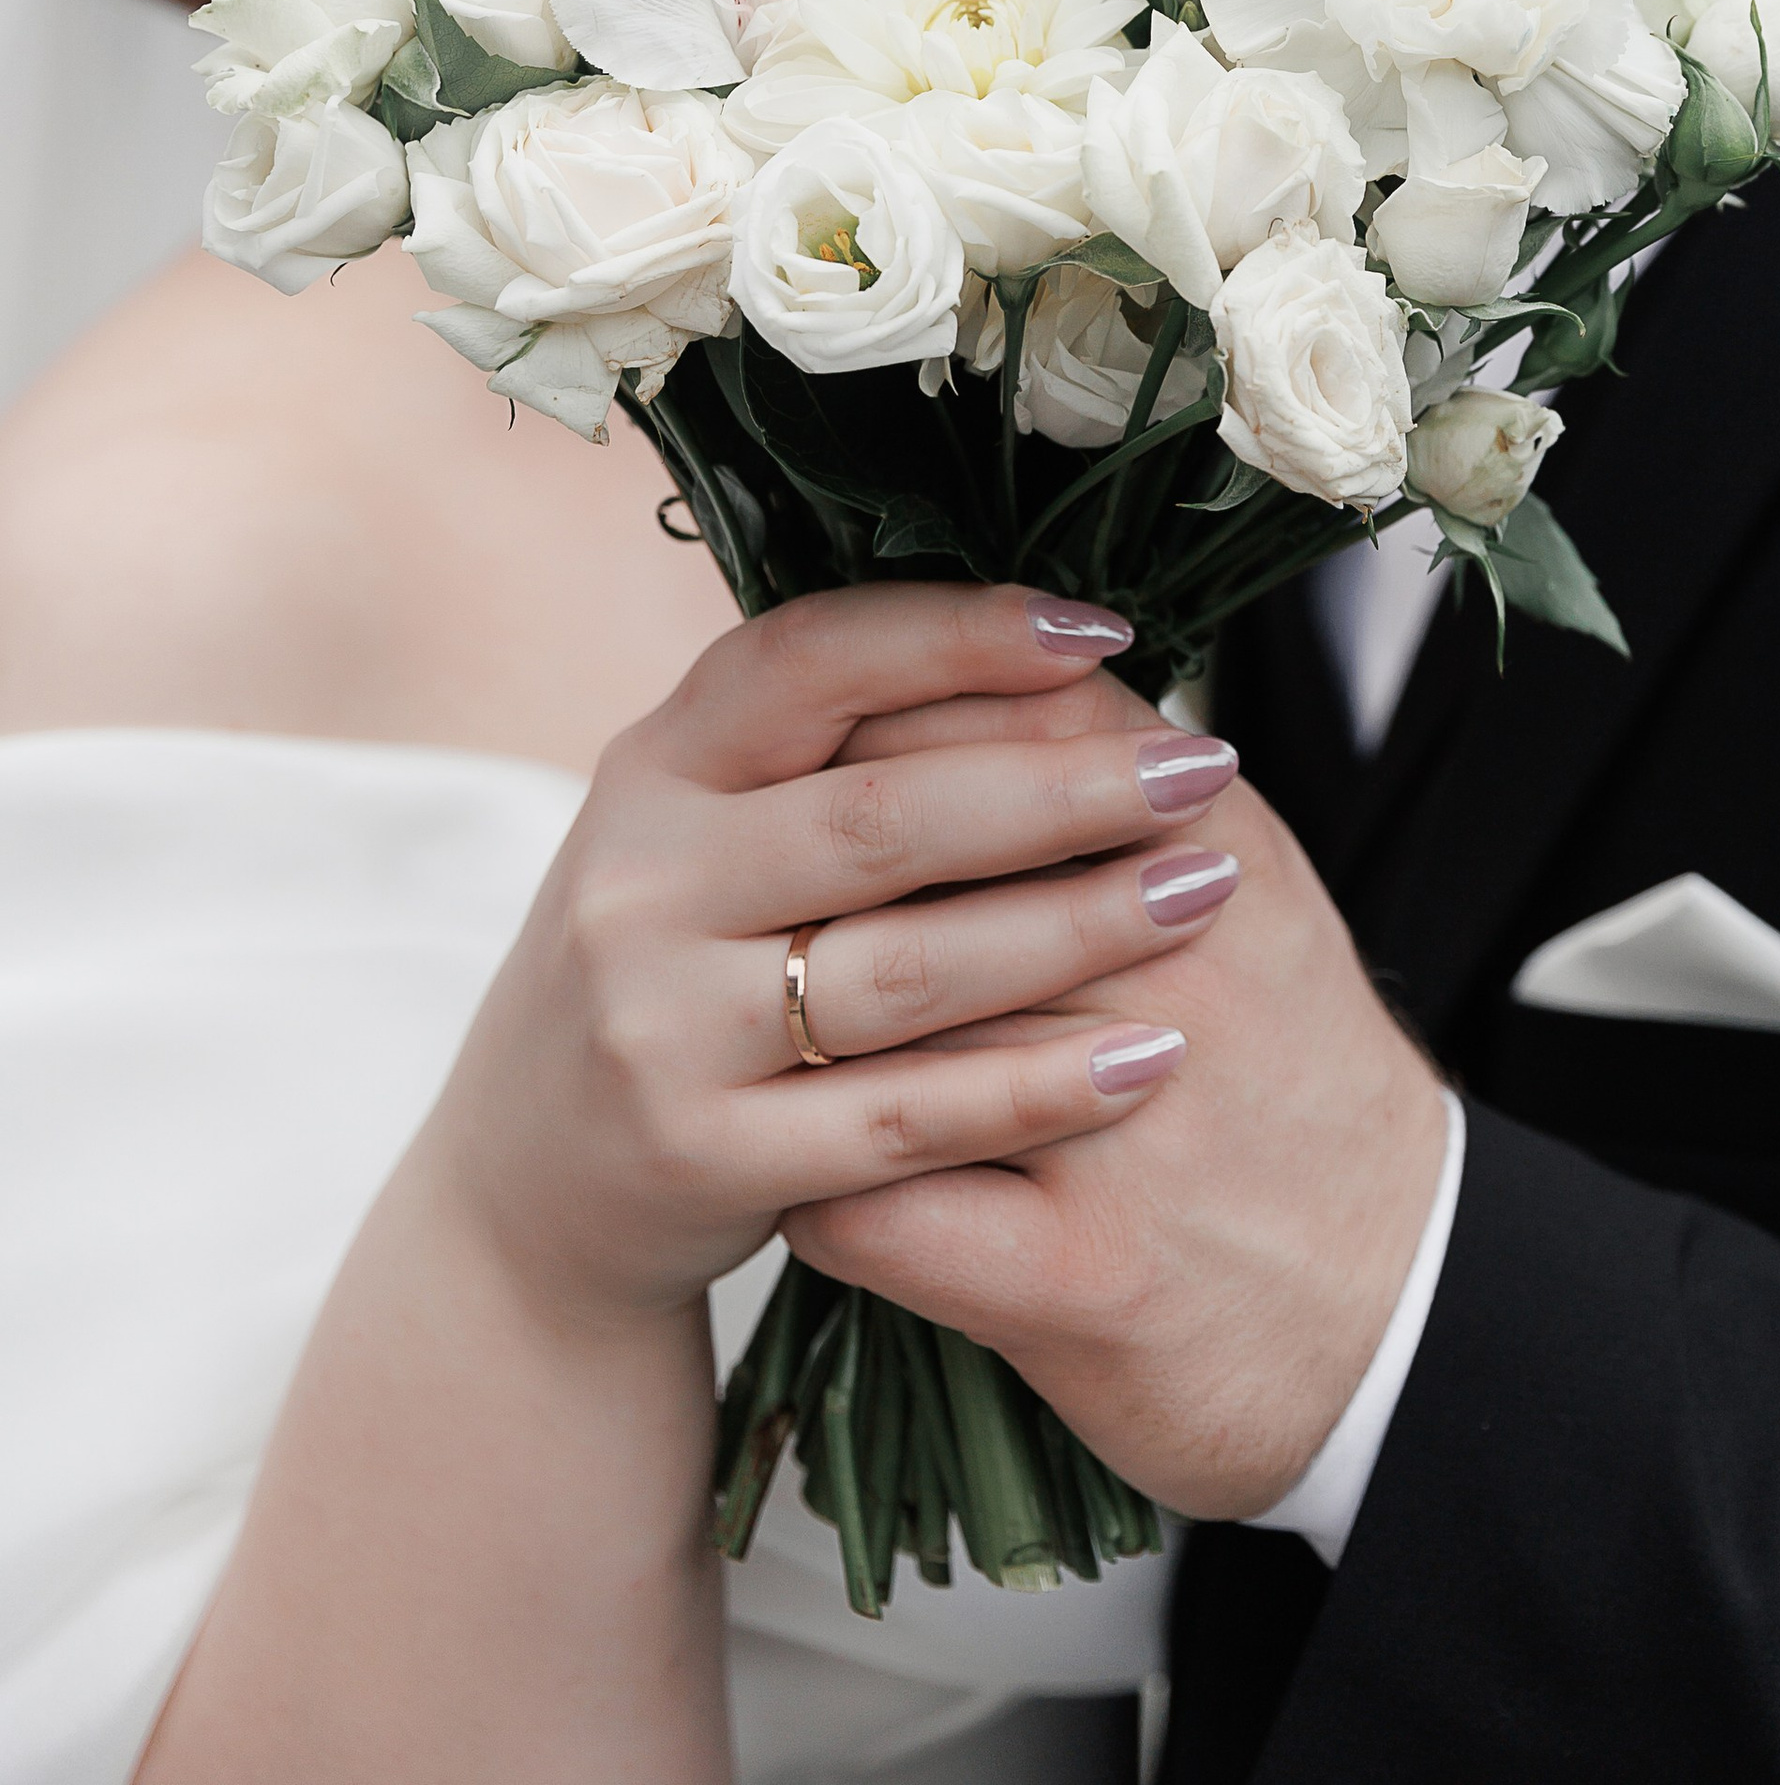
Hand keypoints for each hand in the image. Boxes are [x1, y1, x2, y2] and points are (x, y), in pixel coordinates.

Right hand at [412, 583, 1249, 1334]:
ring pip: (910, 968)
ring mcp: (661, 1028)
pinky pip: (906, 1117)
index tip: (1108, 631)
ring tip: (1208, 888)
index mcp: (654, 766)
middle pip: (886, 816)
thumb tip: (1045, 635)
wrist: (527, 1192)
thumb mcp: (701, 826)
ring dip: (1080, 926)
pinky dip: (1039, 1087)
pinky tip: (1147, 1057)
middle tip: (1206, 768)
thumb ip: (824, 740)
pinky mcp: (702, 1158)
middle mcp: (640, 883)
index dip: (963, 633)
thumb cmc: (676, 964)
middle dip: (1067, 786)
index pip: (811, 657)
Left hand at [783, 675, 1450, 1520]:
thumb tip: (986, 656)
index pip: (1026, 727)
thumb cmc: (1291, 1077)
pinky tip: (779, 1174)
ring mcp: (1131, 1133)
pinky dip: (814, 1191)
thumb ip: (1130, 778)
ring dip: (790, 1018)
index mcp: (1223, 856)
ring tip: (733, 1004)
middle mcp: (1182, 974)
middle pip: (940, 867)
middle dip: (818, 859)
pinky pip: (885, 1215)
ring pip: (893, 1031)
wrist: (1399, 1311)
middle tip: (737, 856)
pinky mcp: (1081, 1281)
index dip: (895, 712)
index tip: (811, 723)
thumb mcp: (1254, 889)